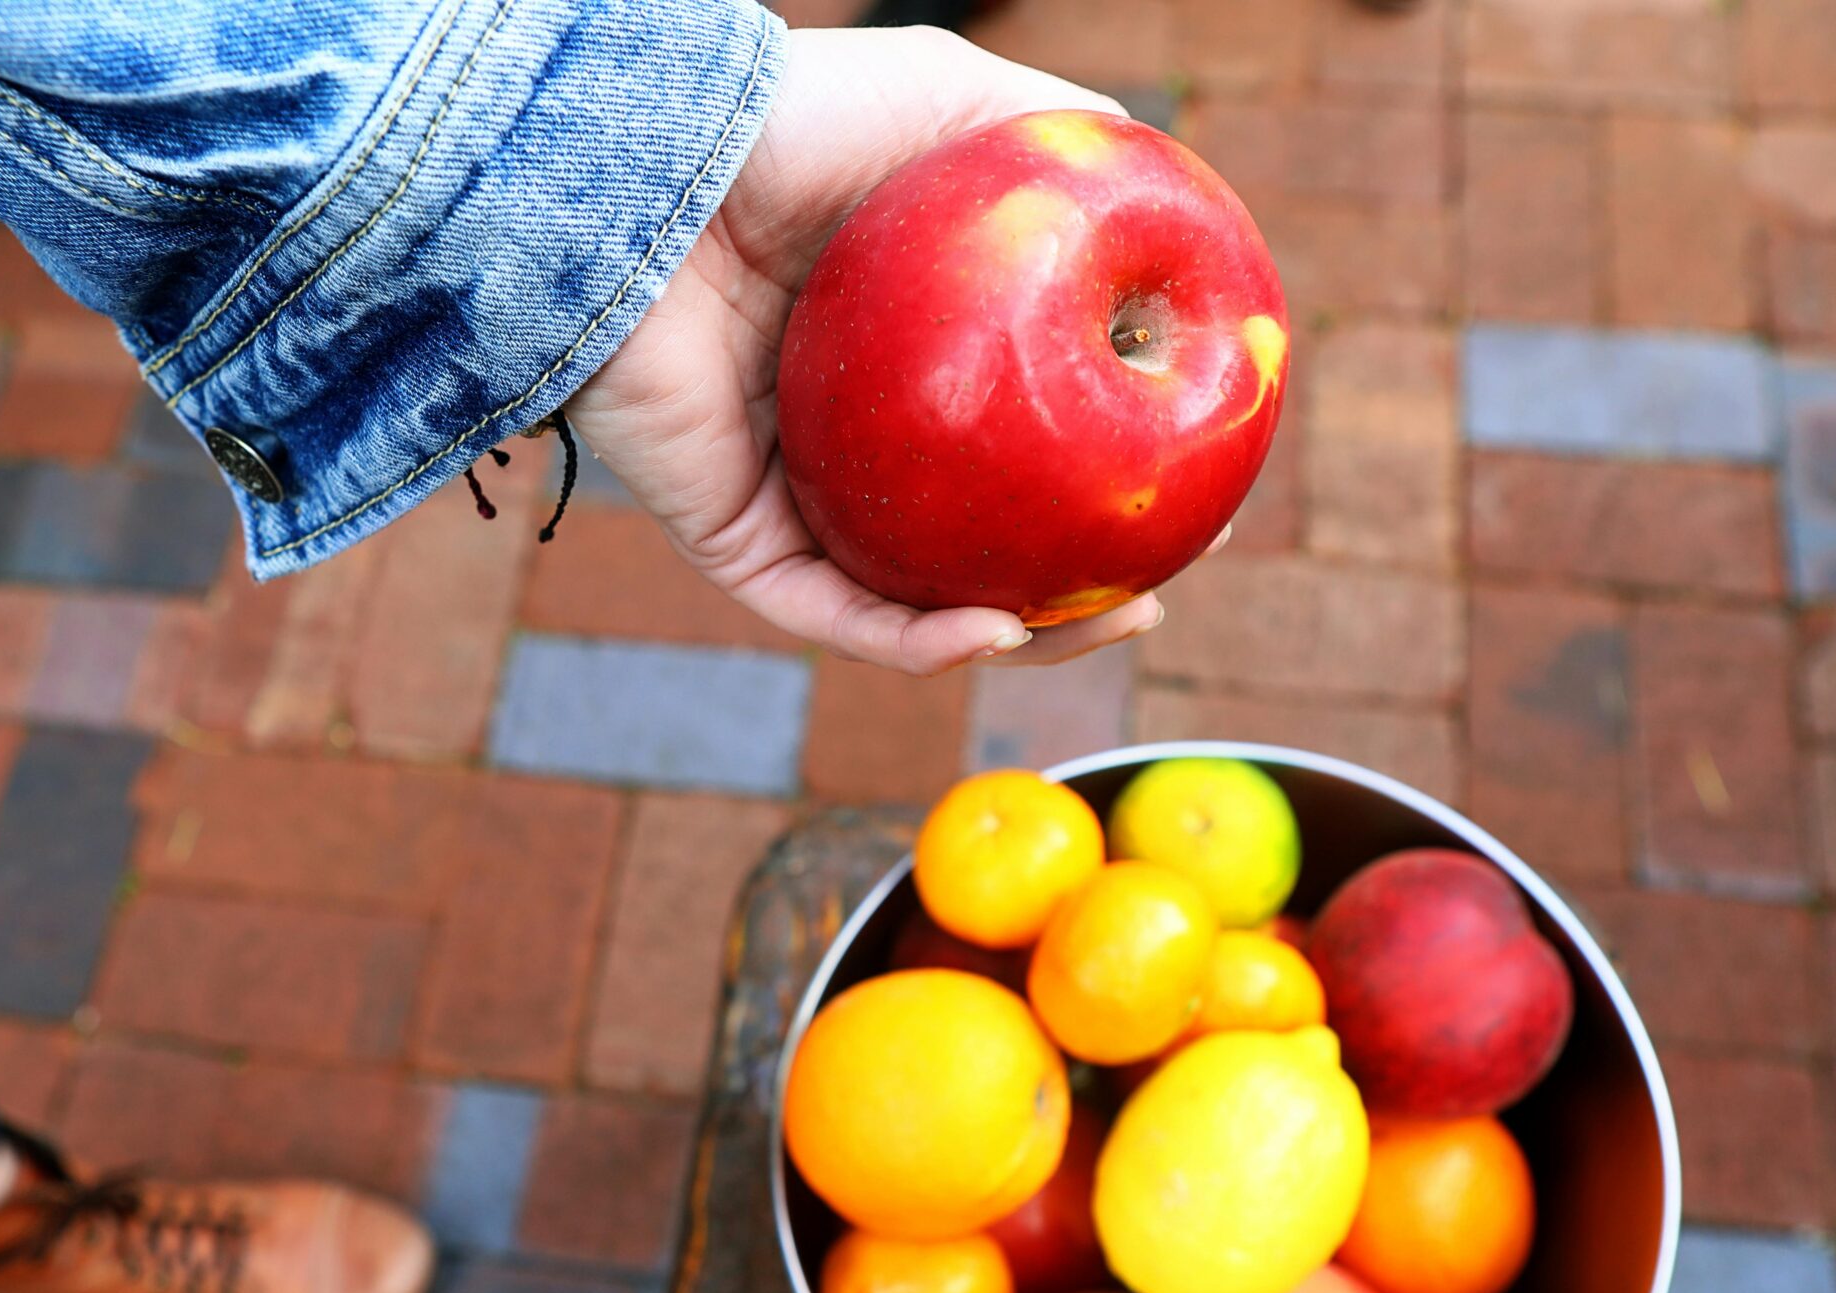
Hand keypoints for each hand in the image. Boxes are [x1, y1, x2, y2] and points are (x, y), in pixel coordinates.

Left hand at [567, 27, 1183, 676]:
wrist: (649, 165)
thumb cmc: (790, 123)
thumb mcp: (953, 108)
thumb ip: (1059, 144)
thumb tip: (1164, 206)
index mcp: (906, 362)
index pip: (1016, 445)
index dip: (1101, 481)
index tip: (1186, 497)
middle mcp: (850, 437)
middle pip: (975, 544)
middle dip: (1070, 594)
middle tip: (1150, 600)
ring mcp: (791, 493)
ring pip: (912, 605)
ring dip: (1015, 640)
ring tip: (1098, 627)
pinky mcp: (731, 537)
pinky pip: (832, 613)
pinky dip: (914, 640)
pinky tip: (994, 630)